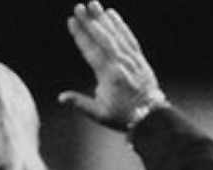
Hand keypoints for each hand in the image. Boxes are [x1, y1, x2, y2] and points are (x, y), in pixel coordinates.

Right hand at [58, 2, 165, 130]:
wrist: (151, 116)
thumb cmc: (123, 116)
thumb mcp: (99, 114)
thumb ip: (80, 103)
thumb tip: (61, 98)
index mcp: (109, 75)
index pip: (91, 50)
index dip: (80, 35)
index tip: (71, 21)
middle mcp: (121, 63)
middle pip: (103, 38)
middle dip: (90, 21)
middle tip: (79, 7)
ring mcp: (132, 59)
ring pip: (116, 34)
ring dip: (104, 19)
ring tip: (94, 5)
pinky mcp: (139, 58)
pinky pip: (128, 37)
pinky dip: (120, 25)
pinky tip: (112, 15)